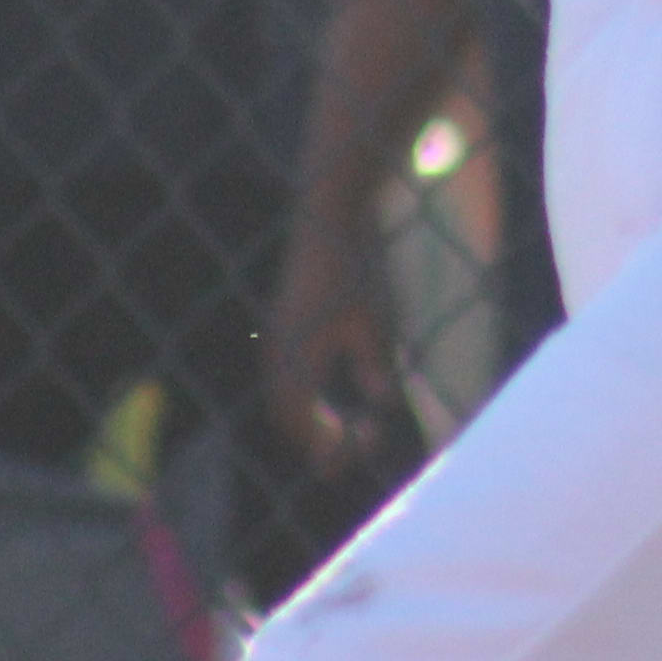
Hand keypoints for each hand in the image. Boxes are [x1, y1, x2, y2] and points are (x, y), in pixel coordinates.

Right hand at [264, 198, 402, 474]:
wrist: (330, 215)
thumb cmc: (357, 267)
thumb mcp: (377, 320)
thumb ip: (376, 366)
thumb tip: (383, 405)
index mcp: (297, 354)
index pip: (302, 422)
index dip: (330, 444)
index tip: (367, 438)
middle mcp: (279, 348)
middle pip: (285, 414)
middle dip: (315, 437)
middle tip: (353, 444)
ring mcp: (277, 333)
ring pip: (282, 393)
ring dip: (307, 416)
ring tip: (342, 426)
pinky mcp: (284, 320)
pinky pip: (284, 372)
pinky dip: (303, 393)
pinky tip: (328, 390)